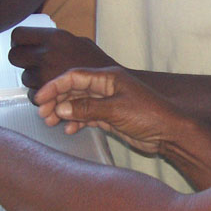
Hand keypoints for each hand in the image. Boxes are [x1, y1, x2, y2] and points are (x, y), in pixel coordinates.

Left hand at [9, 27, 116, 101]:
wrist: (115, 87)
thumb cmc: (99, 66)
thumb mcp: (81, 43)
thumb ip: (59, 41)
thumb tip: (39, 39)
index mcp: (56, 38)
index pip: (19, 35)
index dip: (18, 42)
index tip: (22, 46)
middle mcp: (48, 54)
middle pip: (14, 56)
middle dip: (21, 62)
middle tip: (31, 65)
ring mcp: (46, 74)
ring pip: (25, 79)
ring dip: (33, 81)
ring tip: (50, 82)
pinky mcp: (49, 94)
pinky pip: (33, 96)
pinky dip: (41, 98)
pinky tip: (53, 94)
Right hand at [35, 67, 186, 154]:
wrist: (169, 133)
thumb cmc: (149, 115)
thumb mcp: (116, 110)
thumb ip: (87, 109)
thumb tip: (62, 108)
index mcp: (109, 78)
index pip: (75, 77)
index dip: (55, 86)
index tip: (40, 98)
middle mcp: (107, 88)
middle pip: (74, 90)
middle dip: (57, 100)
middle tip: (43, 114)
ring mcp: (108, 103)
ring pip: (79, 104)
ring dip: (64, 112)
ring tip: (51, 123)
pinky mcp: (111, 117)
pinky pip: (87, 116)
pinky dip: (76, 122)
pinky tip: (69, 129)